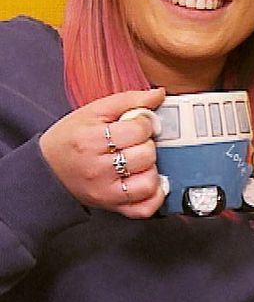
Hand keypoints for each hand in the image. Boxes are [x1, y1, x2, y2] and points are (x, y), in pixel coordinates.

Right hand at [39, 89, 166, 218]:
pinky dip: (155, 195)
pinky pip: (146, 208)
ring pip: (149, 181)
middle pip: (146, 155)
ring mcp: (107, 191)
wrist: (48, 169)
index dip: (145, 123)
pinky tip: (148, 181)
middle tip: (136, 143)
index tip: (139, 123)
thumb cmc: (71, 138)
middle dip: (147, 144)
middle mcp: (98, 168)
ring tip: (140, 162)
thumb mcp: (92, 112)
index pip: (138, 130)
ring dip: (151, 169)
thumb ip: (127, 100)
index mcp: (90, 140)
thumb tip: (158, 94)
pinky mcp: (113, 206)